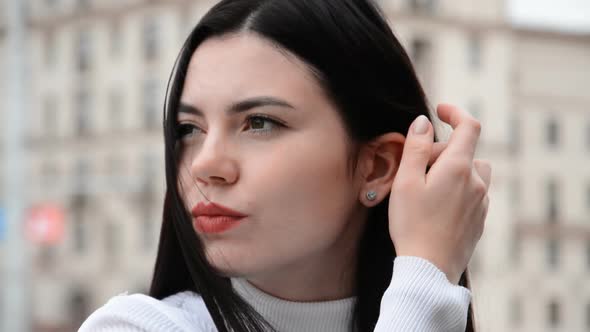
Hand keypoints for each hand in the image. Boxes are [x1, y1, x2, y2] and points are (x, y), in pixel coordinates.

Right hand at [388, 104, 490, 283]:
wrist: (429, 268)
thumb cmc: (412, 224)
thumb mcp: (406, 181)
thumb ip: (416, 147)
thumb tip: (423, 122)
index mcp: (458, 168)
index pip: (469, 127)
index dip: (456, 112)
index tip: (440, 110)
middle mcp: (476, 182)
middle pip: (465, 151)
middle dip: (440, 151)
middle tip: (413, 168)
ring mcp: (481, 202)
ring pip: (473, 172)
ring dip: (454, 169)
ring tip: (429, 186)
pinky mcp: (479, 220)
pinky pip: (473, 193)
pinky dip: (458, 189)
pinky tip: (437, 206)